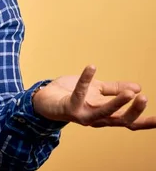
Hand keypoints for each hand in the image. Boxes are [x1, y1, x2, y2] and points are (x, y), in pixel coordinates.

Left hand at [32, 65, 155, 129]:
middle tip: (143, 98)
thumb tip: (138, 87)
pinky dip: (85, 79)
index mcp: (105, 115)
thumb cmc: (70, 95)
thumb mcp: (96, 90)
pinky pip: (79, 93)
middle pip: (119, 120)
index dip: (144, 121)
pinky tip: (92, 68)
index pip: (128, 122)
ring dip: (117, 103)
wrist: (45, 99)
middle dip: (133, 111)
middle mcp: (96, 118)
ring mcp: (82, 115)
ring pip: (103, 113)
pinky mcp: (69, 107)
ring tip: (129, 93)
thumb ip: (114, 90)